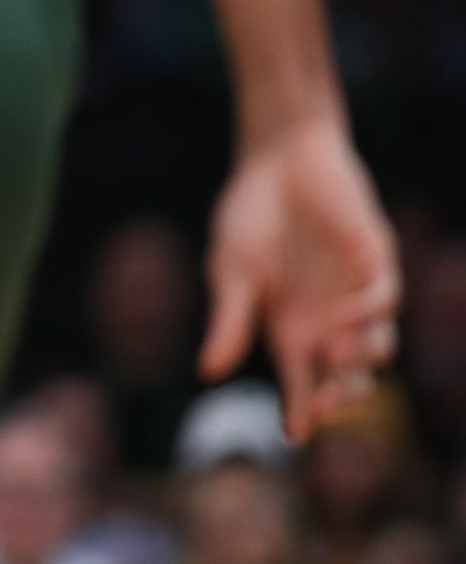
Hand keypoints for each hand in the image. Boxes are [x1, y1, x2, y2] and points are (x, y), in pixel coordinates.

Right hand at [199, 116, 398, 440]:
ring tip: (334, 356)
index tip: (295, 433)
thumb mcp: (230, 271)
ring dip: (360, 360)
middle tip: (325, 398)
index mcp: (288, 329)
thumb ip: (228, 320)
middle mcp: (327, 321)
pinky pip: (384, 301)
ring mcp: (355, 294)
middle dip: (339, 395)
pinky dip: (368, 314)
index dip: (300, 411)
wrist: (277, 159)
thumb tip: (209, 373)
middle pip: (345, 377)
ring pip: (376, 347)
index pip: (300, 383)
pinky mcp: (376, 263)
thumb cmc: (249, 215)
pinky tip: (344, 314)